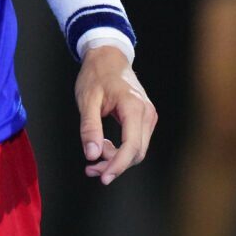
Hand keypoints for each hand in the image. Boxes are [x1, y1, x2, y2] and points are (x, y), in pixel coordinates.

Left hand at [75, 44, 155, 184]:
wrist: (108, 56)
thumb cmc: (96, 75)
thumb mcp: (87, 100)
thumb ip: (90, 128)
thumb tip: (92, 155)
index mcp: (134, 107)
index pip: (131, 147)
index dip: (118, 166)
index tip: (103, 178)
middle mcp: (147, 113)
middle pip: (136, 152)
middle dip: (113, 165)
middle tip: (90, 169)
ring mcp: (148, 116)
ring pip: (136, 150)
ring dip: (116, 160)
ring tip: (93, 159)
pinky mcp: (144, 118)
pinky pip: (135, 142)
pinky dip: (120, 151)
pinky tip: (103, 147)